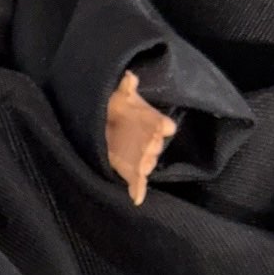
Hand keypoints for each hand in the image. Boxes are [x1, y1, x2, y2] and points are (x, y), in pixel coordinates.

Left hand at [105, 68, 177, 205]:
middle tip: (149, 148)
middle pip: (155, 146)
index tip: (164, 127)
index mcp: (153, 122)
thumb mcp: (121, 95)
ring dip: (144, 165)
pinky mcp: (131, 170)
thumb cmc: (120, 107)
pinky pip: (137, 182)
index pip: (162, 125)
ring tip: (143, 167)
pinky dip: (138, 191)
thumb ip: (126, 87)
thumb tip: (129, 76)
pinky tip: (137, 198)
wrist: (109, 123)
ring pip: (146, 163)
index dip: (162, 126)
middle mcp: (151, 141)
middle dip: (152, 147)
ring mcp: (142, 157)